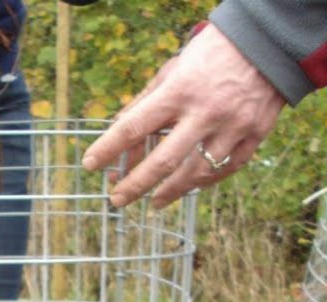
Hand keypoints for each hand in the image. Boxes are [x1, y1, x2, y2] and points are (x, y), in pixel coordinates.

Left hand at [82, 23, 285, 207]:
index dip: (108, 148)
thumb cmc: (213, 53)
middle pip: (164, 161)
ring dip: (171, 192)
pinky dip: (204, 182)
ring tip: (154, 201)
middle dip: (136, 185)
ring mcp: (232, 126)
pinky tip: (189, 187)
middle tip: (116, 200)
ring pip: (196, 173)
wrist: (270, 41)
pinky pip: (226, 170)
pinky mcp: (255, 134)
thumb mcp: (175, 67)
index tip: (90, 165)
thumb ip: (147, 100)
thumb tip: (118, 130)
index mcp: (180, 90)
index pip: (135, 125)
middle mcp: (205, 112)